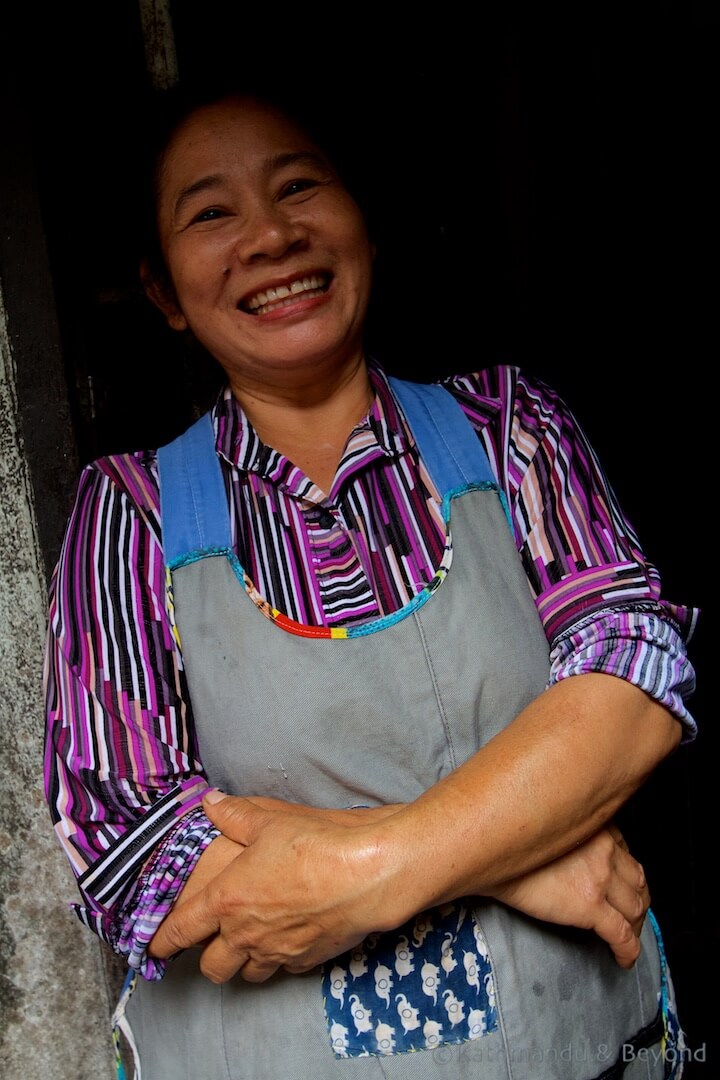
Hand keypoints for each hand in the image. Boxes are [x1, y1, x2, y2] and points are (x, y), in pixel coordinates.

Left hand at [149, 791, 397, 984]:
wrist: (364, 875)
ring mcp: (277, 951)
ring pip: (246, 974)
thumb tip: (210, 802)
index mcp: (227, 900)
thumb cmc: (314, 845)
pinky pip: (282, 968)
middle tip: (209, 943)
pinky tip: (285, 941)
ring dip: (242, 962)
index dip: (162, 940)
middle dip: (206, 958)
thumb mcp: (268, 820)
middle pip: (212, 967)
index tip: (152, 945)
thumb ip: (234, 814)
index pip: (182, 930)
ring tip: (247, 945)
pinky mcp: (306, 959)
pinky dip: (278, 959)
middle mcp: (246, 933)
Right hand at [490, 824, 649, 967]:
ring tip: (629, 938)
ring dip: (636, 925)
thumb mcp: (545, 824)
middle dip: (637, 899)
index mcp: (593, 826)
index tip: (620, 882)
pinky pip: (621, 934)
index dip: (626, 871)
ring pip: (636, 907)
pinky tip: (624, 959)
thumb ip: (563, 833)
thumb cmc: (504, 835)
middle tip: (630, 915)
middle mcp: (604, 848)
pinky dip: (628, 951)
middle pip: (637, 879)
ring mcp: (600, 878)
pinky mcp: (590, 906)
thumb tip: (562, 848)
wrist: (488, 849)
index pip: (625, 851)